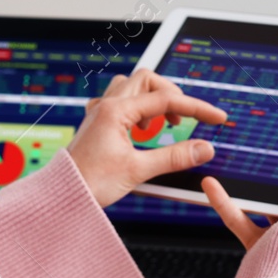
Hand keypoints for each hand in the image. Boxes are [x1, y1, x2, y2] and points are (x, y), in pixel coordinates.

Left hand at [64, 69, 227, 207]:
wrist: (60, 196)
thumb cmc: (90, 183)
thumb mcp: (138, 171)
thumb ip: (174, 157)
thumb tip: (204, 148)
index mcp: (116, 111)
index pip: (166, 100)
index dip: (196, 108)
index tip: (216, 118)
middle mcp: (106, 105)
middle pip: (147, 80)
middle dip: (171, 95)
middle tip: (184, 119)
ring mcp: (99, 112)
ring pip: (131, 87)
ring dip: (151, 99)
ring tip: (161, 124)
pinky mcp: (96, 124)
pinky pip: (119, 101)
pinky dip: (136, 109)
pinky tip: (139, 129)